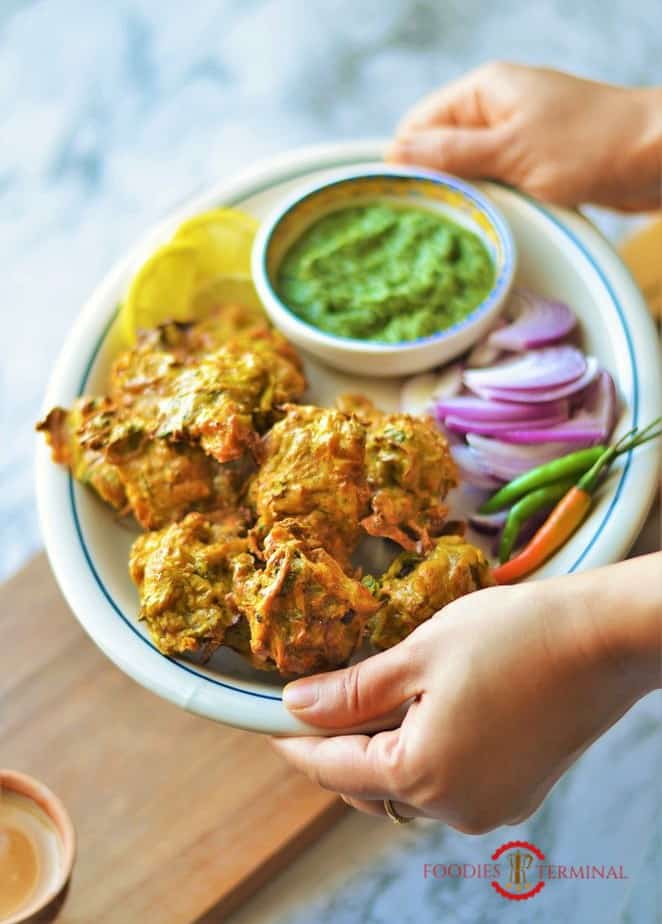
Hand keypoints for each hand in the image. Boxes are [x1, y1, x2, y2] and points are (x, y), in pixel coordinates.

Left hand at [272, 555, 659, 832]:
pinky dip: (424, 755)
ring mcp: (491, 805)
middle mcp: (456, 808)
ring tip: (372, 700)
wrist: (602, 638)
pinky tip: (424, 711)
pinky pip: (449, 783)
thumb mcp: (417, 655)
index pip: (332, 769)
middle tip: (321, 700)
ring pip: (410, 785)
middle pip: (370, 785)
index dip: (294, 742)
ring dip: (383, 750)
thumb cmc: (511, 636)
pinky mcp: (516, 792)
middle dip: (338, 748)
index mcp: (423, 775)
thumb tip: (295, 706)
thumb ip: (352, 692)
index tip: (270, 722)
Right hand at [388, 62, 661, 210]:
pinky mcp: (531, 165)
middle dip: (432, 184)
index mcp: (483, 92)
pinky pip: (493, 186)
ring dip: (461, 200)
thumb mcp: (510, 150)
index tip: (399, 202)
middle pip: (438, 151)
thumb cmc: (587, 145)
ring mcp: (514, 138)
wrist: (654, 156)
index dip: (405, 162)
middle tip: (424, 227)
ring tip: (454, 231)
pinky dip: (487, 205)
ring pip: (465, 173)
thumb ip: (452, 153)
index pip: (418, 124)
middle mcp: (494, 111)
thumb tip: (394, 152)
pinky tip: (484, 226)